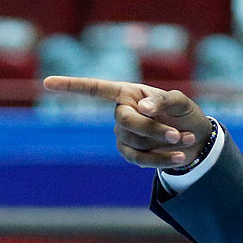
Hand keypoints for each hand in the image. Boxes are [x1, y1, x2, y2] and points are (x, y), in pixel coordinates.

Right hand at [43, 76, 212, 170]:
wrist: (196, 137)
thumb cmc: (184, 113)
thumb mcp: (181, 102)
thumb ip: (163, 100)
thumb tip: (142, 108)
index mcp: (129, 93)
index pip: (96, 88)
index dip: (72, 86)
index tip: (47, 82)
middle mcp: (122, 112)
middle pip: (126, 121)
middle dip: (153, 129)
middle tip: (179, 134)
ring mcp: (123, 134)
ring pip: (135, 141)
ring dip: (163, 143)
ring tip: (187, 139)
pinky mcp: (129, 154)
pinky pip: (139, 159)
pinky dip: (161, 159)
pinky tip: (179, 157)